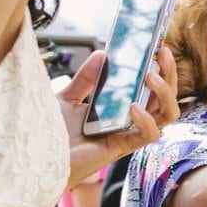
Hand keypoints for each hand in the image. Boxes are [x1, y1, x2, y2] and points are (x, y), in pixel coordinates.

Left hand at [61, 44, 177, 186]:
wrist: (36, 157)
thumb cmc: (51, 134)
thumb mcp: (68, 98)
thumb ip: (86, 79)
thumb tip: (102, 54)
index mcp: (122, 109)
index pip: (152, 89)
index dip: (161, 69)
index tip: (160, 48)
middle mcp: (131, 122)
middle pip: (166, 98)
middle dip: (170, 74)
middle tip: (163, 53)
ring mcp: (129, 134)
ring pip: (167, 115)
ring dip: (165, 93)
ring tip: (150, 76)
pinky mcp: (123, 147)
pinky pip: (149, 134)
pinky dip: (147, 120)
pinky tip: (133, 107)